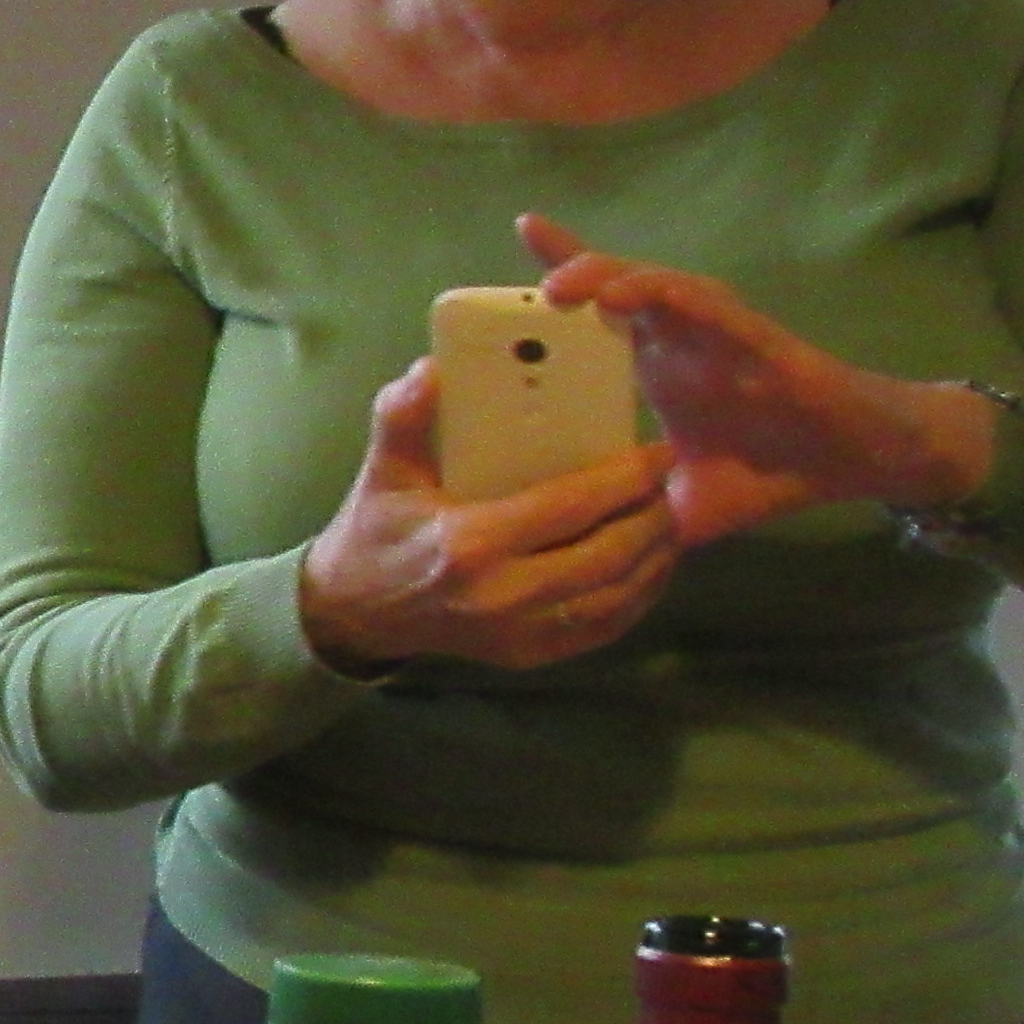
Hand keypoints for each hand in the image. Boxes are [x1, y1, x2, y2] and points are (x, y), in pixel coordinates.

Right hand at [297, 358, 680, 673]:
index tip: (658, 452)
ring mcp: (521, 633)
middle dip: (652, 516)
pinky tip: (650, 566)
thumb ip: (404, 417)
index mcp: (471, 543)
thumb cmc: (376, 531)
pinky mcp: (531, 655)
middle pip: (609, 555)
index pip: (570, 508)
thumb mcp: (383, 470)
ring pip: (617, 597)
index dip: (625, 479)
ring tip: (669, 518)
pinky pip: (604, 627)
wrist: (353, 614)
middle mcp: (503, 595)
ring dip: (655, 558)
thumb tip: (432, 368)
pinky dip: (638, 596)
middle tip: (670, 482)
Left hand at [519, 215, 994, 548]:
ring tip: (560, 286)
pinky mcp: (753, 335)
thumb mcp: (679, 502)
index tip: (504, 256)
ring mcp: (713, 330)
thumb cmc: (767, 472)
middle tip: (520, 290)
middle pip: (611, 287)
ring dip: (605, 277)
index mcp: (654, 364)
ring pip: (650, 285)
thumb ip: (632, 512)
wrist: (850, 464)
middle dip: (566, 272)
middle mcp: (677, 337)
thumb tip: (574, 546)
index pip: (594, 315)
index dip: (553, 280)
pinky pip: (704, 305)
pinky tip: (625, 296)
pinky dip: (664, 296)